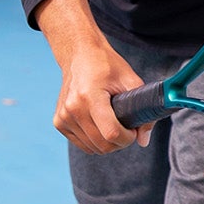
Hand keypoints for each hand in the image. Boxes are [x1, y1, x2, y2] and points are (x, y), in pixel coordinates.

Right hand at [34, 0, 153, 154]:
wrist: (80, 55)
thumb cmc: (106, 65)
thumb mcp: (130, 80)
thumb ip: (142, 109)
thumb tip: (144, 140)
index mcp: (89, 97)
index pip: (111, 133)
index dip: (128, 138)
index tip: (134, 130)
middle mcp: (72, 109)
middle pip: (102, 145)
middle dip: (120, 142)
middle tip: (127, 128)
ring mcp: (63, 117)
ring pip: (92, 148)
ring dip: (108, 143)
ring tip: (114, 124)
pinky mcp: (59, 122)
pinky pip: (82, 144)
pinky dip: (95, 141)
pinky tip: (101, 125)